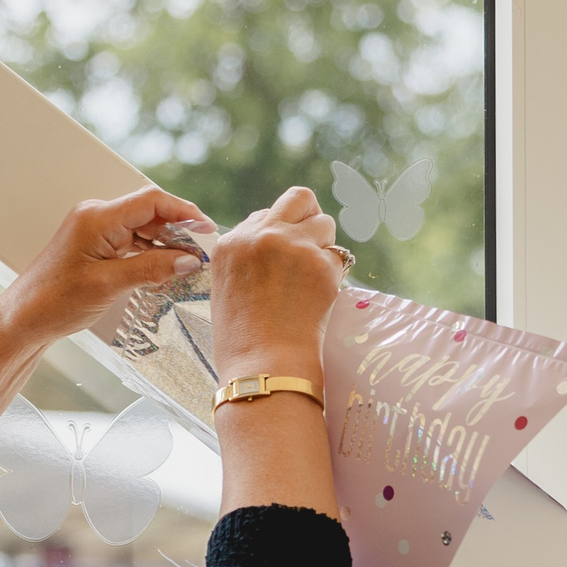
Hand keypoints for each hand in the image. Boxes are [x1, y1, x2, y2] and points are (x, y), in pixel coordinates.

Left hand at [0, 185, 212, 346]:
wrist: (23, 318)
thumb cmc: (55, 301)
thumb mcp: (109, 286)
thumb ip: (151, 269)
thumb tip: (188, 260)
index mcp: (97, 218)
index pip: (151, 201)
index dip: (184, 212)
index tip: (207, 229)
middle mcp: (96, 216)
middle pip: (149, 212)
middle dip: (178, 231)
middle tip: (201, 255)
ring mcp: (95, 229)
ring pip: (142, 228)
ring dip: (165, 245)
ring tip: (185, 267)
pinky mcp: (94, 244)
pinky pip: (130, 241)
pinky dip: (149, 253)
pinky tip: (163, 271)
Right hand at [211, 187, 346, 378]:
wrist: (262, 367)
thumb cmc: (242, 341)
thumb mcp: (227, 290)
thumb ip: (247, 260)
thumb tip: (276, 247)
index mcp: (231, 243)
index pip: (263, 216)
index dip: (278, 236)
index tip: (282, 260)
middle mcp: (260, 236)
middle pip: (298, 199)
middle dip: (309, 217)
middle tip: (312, 244)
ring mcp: (293, 247)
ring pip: (325, 223)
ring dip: (324, 246)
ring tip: (315, 277)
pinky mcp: (321, 264)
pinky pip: (339, 256)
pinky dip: (334, 274)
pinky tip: (320, 296)